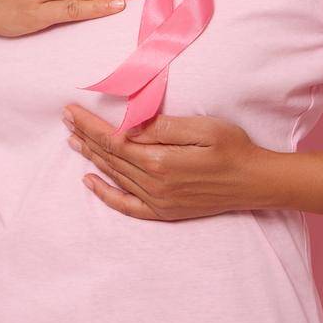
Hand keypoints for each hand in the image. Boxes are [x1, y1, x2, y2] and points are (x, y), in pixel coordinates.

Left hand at [62, 103, 280, 218]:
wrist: (256, 182)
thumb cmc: (233, 148)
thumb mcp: (202, 128)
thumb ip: (162, 128)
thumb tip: (126, 126)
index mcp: (160, 161)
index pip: (113, 140)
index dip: (90, 125)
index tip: (71, 110)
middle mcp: (154, 184)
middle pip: (109, 157)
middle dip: (85, 136)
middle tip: (66, 119)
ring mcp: (158, 201)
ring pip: (114, 176)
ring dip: (91, 158)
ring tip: (73, 141)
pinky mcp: (164, 211)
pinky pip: (126, 205)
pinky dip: (105, 194)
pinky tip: (90, 182)